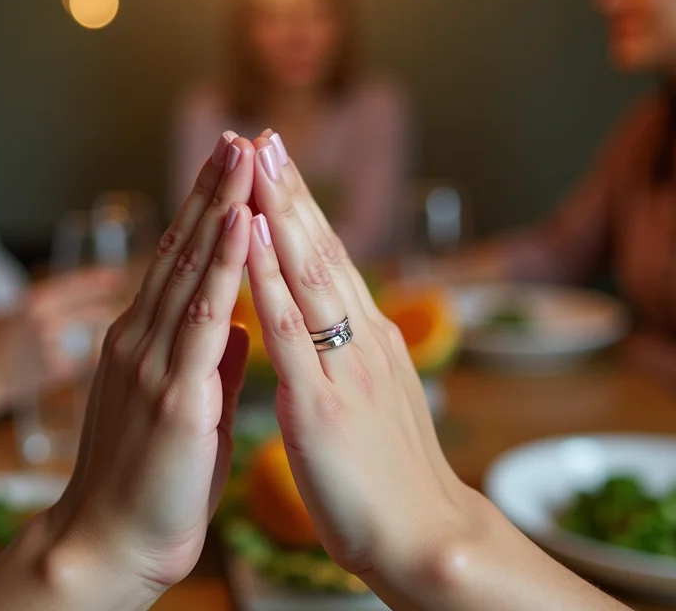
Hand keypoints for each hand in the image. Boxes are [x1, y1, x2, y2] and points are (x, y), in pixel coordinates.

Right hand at [0, 132, 257, 609]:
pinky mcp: (170, 393)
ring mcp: (151, 362)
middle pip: (181, 248)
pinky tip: (240, 222)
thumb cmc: (152, 485)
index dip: (204, 210)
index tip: (229, 166)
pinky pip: (201, 316)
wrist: (108, 547)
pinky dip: (223, 264)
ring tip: (242, 155)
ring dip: (219, 206)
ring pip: (190, 267)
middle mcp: (140, 339)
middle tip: (237, 135)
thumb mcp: (186, 408)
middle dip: (212, 188)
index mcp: (145, 343)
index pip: (179, 262)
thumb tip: (236, 326)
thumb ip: (207, 362)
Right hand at [0, 268, 122, 423]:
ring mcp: (54, 346)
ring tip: (106, 337)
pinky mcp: (57, 371)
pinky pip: (82, 362)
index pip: (75, 284)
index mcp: (34, 301)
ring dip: (103, 338)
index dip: (98, 279)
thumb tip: (62, 297)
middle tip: (125, 307)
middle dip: (109, 312)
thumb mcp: (5, 311)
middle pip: (92, 312)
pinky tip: (85, 363)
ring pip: (92, 339)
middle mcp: (47, 320)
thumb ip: (33, 305)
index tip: (117, 276)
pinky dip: (85, 361)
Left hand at [245, 131, 477, 592]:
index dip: (303, 210)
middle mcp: (362, 342)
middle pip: (323, 252)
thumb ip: (351, 360)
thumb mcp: (374, 402)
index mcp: (369, 343)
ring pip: (310, 276)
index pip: (331, 262)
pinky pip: (291, 333)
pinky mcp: (323, 406)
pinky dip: (269, 281)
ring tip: (257, 164)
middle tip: (265, 137)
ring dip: (280, 215)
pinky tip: (250, 244)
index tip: (279, 165)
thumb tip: (335, 328)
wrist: (425, 539)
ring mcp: (345, 369)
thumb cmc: (394, 481)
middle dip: (291, 191)